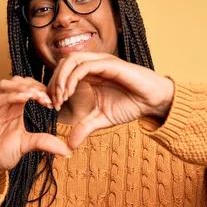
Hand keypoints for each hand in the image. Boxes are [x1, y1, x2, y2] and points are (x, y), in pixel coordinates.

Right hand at [0, 76, 71, 193]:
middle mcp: (4, 104)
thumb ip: (46, 143)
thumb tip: (69, 152)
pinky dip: (10, 96)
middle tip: (47, 97)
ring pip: (5, 85)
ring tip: (36, 95)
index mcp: (15, 108)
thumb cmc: (2, 153)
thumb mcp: (29, 145)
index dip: (42, 91)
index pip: (28, 88)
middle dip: (34, 85)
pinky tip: (24, 100)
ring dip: (21, 87)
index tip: (54, 102)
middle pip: (17, 81)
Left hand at [47, 52, 174, 149]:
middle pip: (62, 63)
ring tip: (60, 98)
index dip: (53, 87)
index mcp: (90, 74)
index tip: (52, 106)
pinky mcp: (110, 64)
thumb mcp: (101, 119)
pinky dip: (73, 78)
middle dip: (53, 82)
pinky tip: (70, 94)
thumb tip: (69, 146)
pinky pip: (85, 66)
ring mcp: (101, 62)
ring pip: (71, 60)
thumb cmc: (131, 105)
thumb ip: (84, 128)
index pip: (63, 72)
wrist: (154, 102)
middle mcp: (93, 64)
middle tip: (53, 102)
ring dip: (61, 79)